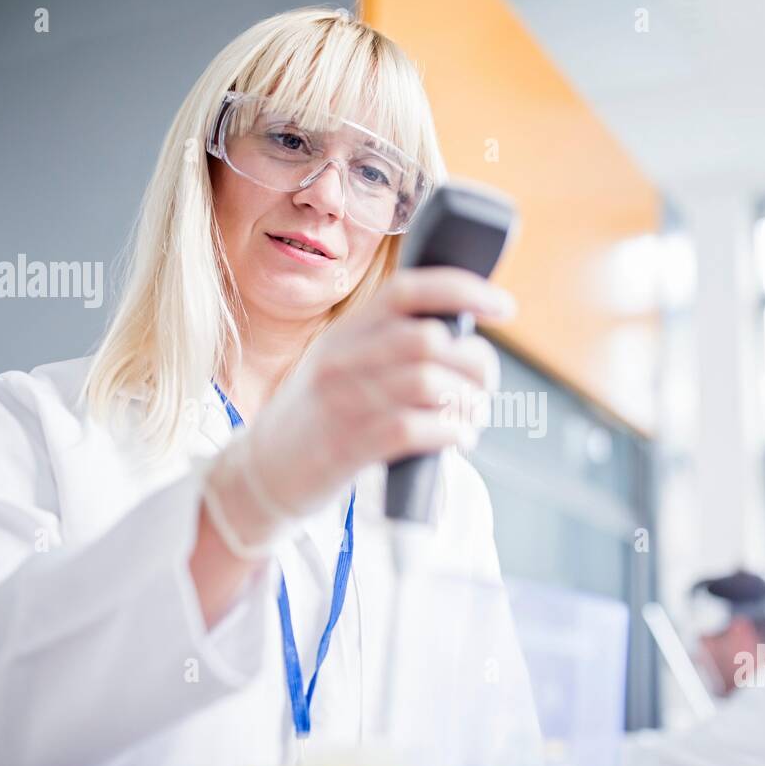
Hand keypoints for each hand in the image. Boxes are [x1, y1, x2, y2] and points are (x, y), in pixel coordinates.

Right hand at [207, 267, 512, 541]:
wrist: (260, 475)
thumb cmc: (318, 421)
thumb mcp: (339, 366)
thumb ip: (388, 347)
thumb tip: (462, 340)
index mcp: (345, 333)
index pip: (408, 290)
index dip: (464, 290)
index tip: (504, 307)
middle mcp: (341, 360)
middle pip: (430, 340)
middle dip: (475, 362)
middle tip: (483, 386)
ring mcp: (342, 402)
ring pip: (429, 383)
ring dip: (468, 402)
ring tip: (470, 417)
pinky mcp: (348, 446)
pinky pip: (416, 428)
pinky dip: (452, 432)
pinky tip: (458, 438)